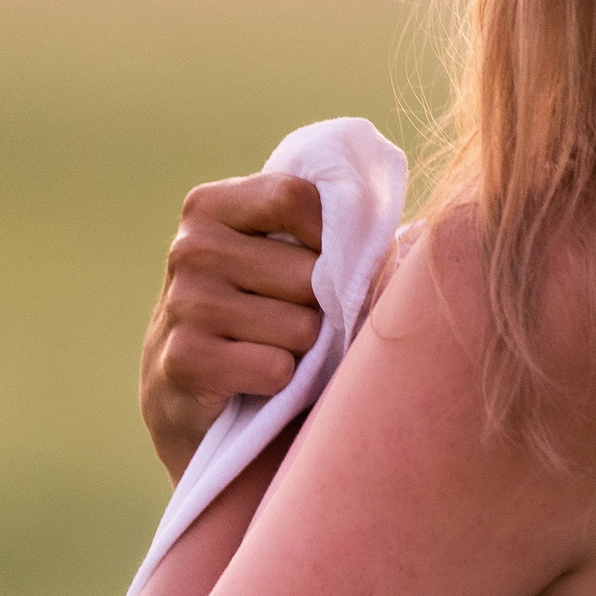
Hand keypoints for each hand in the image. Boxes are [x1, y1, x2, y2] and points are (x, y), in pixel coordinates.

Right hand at [139, 174, 323, 481]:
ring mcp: (183, 303)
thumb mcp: (280, 258)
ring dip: (303, 351)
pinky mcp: (185, 360)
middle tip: (296, 324)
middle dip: (320, 307)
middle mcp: (190, 248)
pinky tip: (254, 383)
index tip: (332, 265)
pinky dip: (281, 385)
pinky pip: (277, 368)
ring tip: (273, 351)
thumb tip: (412, 231)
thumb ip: (324, 229)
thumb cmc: (258, 316)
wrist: (188, 398)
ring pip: (301, 326)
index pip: (295, 197)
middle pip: (309, 272)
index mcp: (210, 206)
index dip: (333, 236)